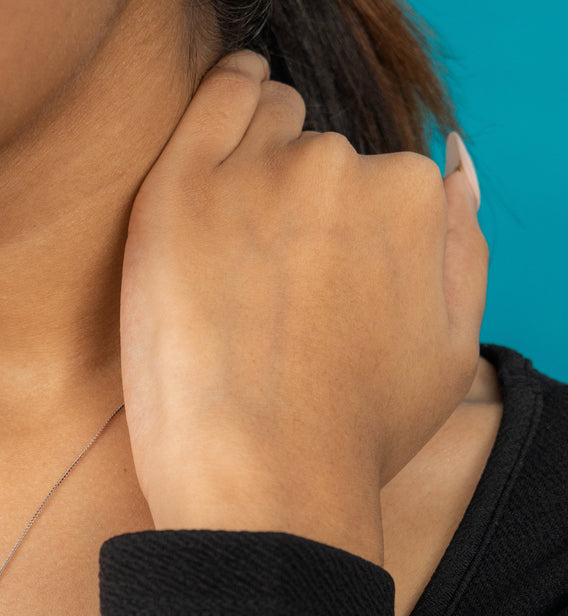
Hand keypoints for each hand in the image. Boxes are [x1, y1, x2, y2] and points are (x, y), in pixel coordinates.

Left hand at [119, 50, 487, 563]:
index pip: (370, 180)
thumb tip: (454, 165)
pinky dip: (220, 100)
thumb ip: (463, 245)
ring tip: (227, 251)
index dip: (334, 232)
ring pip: (262, 125)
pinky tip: (220, 116)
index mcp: (411, 200)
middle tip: (261, 282)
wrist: (266, 484)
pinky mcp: (183, 190)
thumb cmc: (352, 437)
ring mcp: (260, 175)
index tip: (306, 282)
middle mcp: (344, 168)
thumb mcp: (452, 351)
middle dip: (293, 199)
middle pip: (312, 152)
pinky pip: (211, 101)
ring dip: (250, 162)